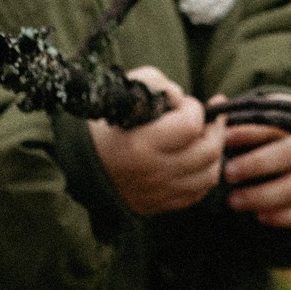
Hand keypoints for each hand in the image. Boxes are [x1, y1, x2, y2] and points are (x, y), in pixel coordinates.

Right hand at [89, 67, 224, 215]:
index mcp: (142, 144)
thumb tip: (180, 98)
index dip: (194, 108)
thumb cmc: (103, 125)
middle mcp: (153, 171)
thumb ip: (156, 84)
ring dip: (214, 153)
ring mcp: (158, 192)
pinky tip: (197, 160)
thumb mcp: (124, 91)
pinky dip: (203, 175)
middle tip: (210, 118)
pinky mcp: (158, 205)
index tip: (183, 104)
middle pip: (208, 151)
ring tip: (207, 138)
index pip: (191, 125)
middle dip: (215, 129)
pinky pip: (197, 194)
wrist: (76, 164)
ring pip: (209, 175)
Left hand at [217, 107, 290, 228]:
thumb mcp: (262, 119)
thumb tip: (216, 102)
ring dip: (261, 196)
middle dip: (255, 164)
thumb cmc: (271, 136)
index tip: (224, 138)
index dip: (248, 132)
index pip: (275, 124)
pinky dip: (282, 216)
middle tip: (227, 173)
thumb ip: (239, 115)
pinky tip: (259, 216)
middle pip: (288, 155)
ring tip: (232, 200)